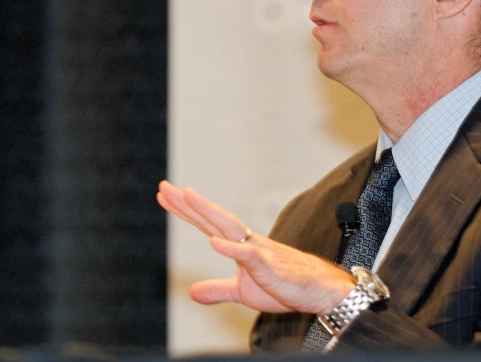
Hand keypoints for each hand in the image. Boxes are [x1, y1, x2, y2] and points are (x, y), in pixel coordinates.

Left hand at [157, 180, 354, 313]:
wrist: (316, 289)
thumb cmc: (283, 284)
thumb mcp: (241, 292)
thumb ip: (216, 289)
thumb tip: (192, 292)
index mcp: (237, 245)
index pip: (206, 224)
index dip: (185, 210)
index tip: (165, 195)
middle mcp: (245, 241)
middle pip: (211, 218)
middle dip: (187, 203)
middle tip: (164, 187)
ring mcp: (256, 250)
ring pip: (228, 227)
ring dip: (207, 211)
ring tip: (187, 197)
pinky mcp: (268, 265)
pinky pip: (247, 255)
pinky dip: (231, 248)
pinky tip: (213, 242)